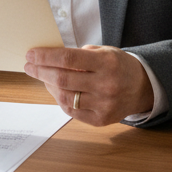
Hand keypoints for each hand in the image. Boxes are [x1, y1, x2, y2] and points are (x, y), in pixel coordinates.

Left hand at [24, 45, 154, 126]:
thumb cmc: (118, 65)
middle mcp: (105, 85)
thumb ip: (79, 55)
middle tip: (29, 66)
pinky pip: (72, 111)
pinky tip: (56, 90)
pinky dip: (60, 99)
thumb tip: (49, 58)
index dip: (46, 57)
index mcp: (106, 63)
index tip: (31, 54)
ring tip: (43, 77)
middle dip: (41, 71)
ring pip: (65, 97)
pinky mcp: (101, 120)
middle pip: (63, 79)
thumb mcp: (104, 51)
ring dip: (48, 86)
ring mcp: (103, 105)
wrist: (142, 87)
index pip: (68, 59)